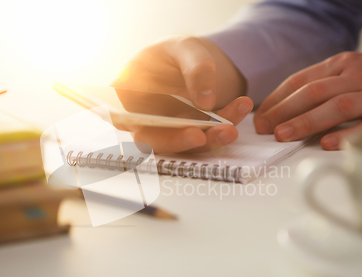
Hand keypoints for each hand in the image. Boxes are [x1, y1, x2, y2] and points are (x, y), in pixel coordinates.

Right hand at [111, 36, 251, 153]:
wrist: (196, 61)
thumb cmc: (177, 52)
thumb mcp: (186, 48)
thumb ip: (196, 69)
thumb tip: (205, 102)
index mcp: (127, 94)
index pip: (119, 116)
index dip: (129, 128)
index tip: (144, 127)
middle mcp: (143, 119)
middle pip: (153, 139)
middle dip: (178, 140)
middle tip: (200, 136)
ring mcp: (167, 130)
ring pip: (184, 143)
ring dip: (209, 138)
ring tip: (231, 127)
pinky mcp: (190, 134)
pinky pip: (207, 136)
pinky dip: (225, 126)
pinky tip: (242, 107)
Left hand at [254, 51, 361, 149]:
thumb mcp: (354, 70)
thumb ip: (326, 84)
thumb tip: (288, 108)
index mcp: (343, 64)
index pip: (301, 80)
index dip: (277, 99)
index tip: (260, 117)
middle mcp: (359, 76)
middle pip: (314, 92)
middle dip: (284, 111)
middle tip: (264, 129)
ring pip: (337, 106)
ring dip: (306, 122)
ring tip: (283, 136)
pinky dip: (348, 134)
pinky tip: (328, 144)